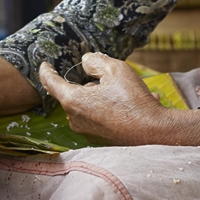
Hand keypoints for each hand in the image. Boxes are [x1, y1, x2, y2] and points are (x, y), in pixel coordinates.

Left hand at [39, 53, 199, 145]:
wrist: (154, 133)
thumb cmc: (133, 101)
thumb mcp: (114, 69)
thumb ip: (95, 61)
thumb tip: (85, 62)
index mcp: (73, 101)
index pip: (51, 83)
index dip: (46, 71)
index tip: (45, 64)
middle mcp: (75, 119)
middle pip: (74, 93)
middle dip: (88, 83)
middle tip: (107, 77)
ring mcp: (87, 131)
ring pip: (88, 105)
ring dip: (101, 96)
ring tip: (125, 91)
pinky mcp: (99, 138)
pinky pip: (100, 116)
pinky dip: (111, 108)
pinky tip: (131, 104)